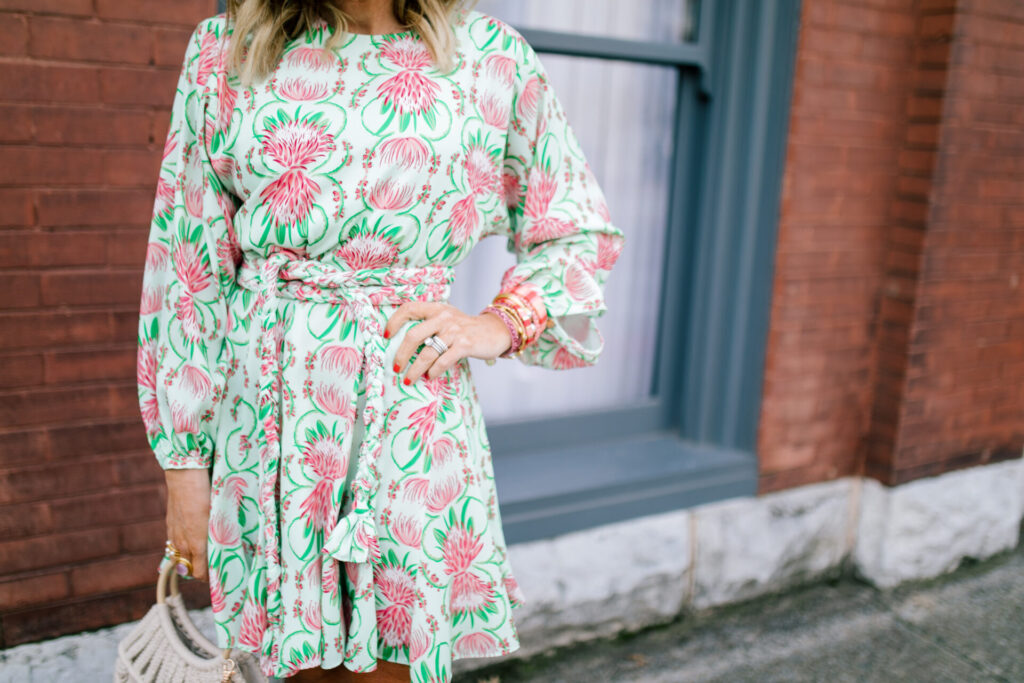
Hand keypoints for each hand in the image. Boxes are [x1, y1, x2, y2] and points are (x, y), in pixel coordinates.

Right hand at [164, 469, 210, 580]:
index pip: (200, 573)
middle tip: (213, 566)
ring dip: (190, 560)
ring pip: (179, 558)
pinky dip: (182, 549)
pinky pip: (173, 546)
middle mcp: (183, 544)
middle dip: (200, 571)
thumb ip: (219, 536)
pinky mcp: (170, 526)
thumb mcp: (219, 517)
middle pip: (189, 569)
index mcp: (197, 544)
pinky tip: (190, 542)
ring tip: (202, 556)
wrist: (186, 478)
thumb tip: (222, 551)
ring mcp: (174, 535)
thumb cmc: (208, 496)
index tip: (219, 574)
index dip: (209, 577)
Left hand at [385, 302, 512, 383]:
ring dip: (415, 370)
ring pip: (427, 353)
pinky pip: (443, 360)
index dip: (394, 322)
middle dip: (401, 355)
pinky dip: (434, 371)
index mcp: (436, 309)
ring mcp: (455, 331)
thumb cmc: (466, 328)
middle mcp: (444, 317)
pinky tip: (430, 376)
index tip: (386, 336)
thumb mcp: (448, 318)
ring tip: (409, 380)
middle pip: (413, 335)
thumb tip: (404, 346)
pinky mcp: (465, 344)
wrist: (496, 331)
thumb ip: (429, 325)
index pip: (409, 309)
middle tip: (396, 368)